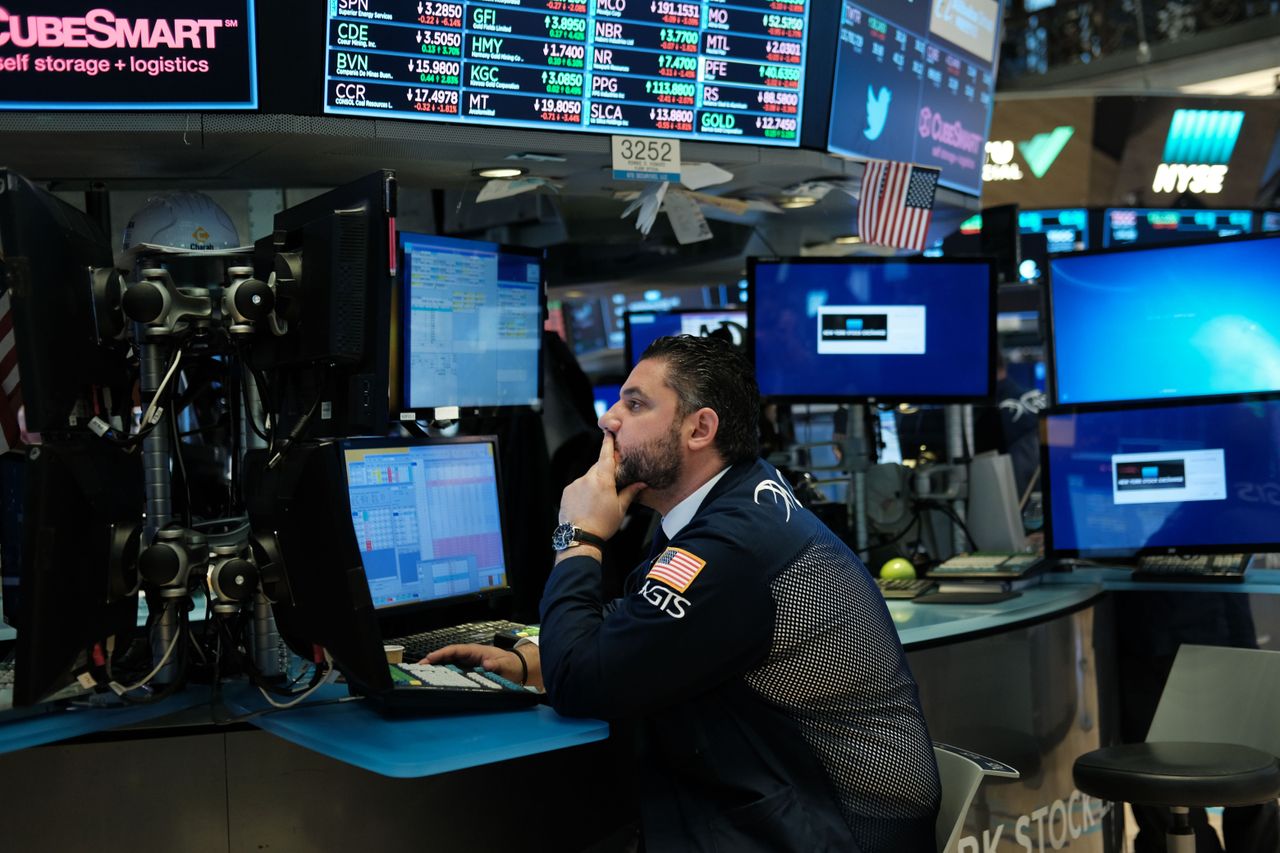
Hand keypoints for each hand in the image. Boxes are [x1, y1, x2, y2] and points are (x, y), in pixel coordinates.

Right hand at [423, 643, 541, 689]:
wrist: (516, 669)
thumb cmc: (509, 664)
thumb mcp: (505, 664)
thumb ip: (496, 664)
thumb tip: (487, 664)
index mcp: (474, 651)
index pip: (454, 650)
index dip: (441, 653)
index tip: (430, 658)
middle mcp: (468, 656)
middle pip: (447, 656)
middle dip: (432, 660)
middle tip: (418, 667)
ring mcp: (467, 663)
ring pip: (447, 663)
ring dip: (435, 667)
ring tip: (421, 673)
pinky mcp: (467, 671)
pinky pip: (452, 671)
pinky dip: (443, 674)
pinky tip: (434, 680)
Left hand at [558, 431, 646, 540]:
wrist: (579, 537)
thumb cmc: (603, 525)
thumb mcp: (620, 509)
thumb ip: (630, 492)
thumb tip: (641, 483)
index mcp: (603, 480)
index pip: (606, 456)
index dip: (608, 443)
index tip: (608, 432)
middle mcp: (587, 478)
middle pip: (598, 468)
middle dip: (604, 472)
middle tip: (612, 485)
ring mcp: (575, 484)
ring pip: (587, 478)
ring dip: (593, 483)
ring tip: (598, 502)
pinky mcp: (566, 492)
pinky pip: (578, 486)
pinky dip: (583, 490)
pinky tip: (588, 504)